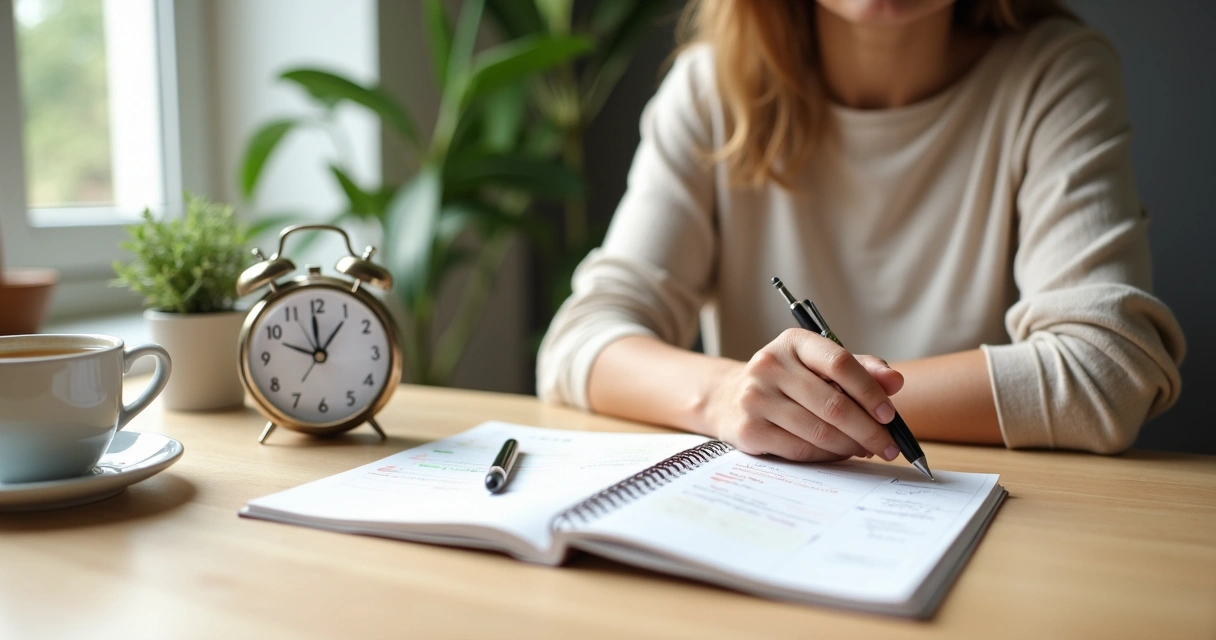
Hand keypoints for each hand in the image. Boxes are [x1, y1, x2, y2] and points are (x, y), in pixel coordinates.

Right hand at [700, 329, 903, 461]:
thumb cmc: (788, 381)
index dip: (870, 392)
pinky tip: (838, 454)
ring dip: (850, 446)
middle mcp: (769, 365)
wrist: (730, 398)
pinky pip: (800, 450)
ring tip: (865, 449)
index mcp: (793, 342)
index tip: (889, 415)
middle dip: (868, 430)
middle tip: (888, 446)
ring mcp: (755, 398)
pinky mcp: (748, 430)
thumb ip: (861, 370)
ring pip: (819, 432)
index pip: (840, 363)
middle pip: (833, 404)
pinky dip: (827, 456)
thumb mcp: (819, 365)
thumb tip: (895, 382)